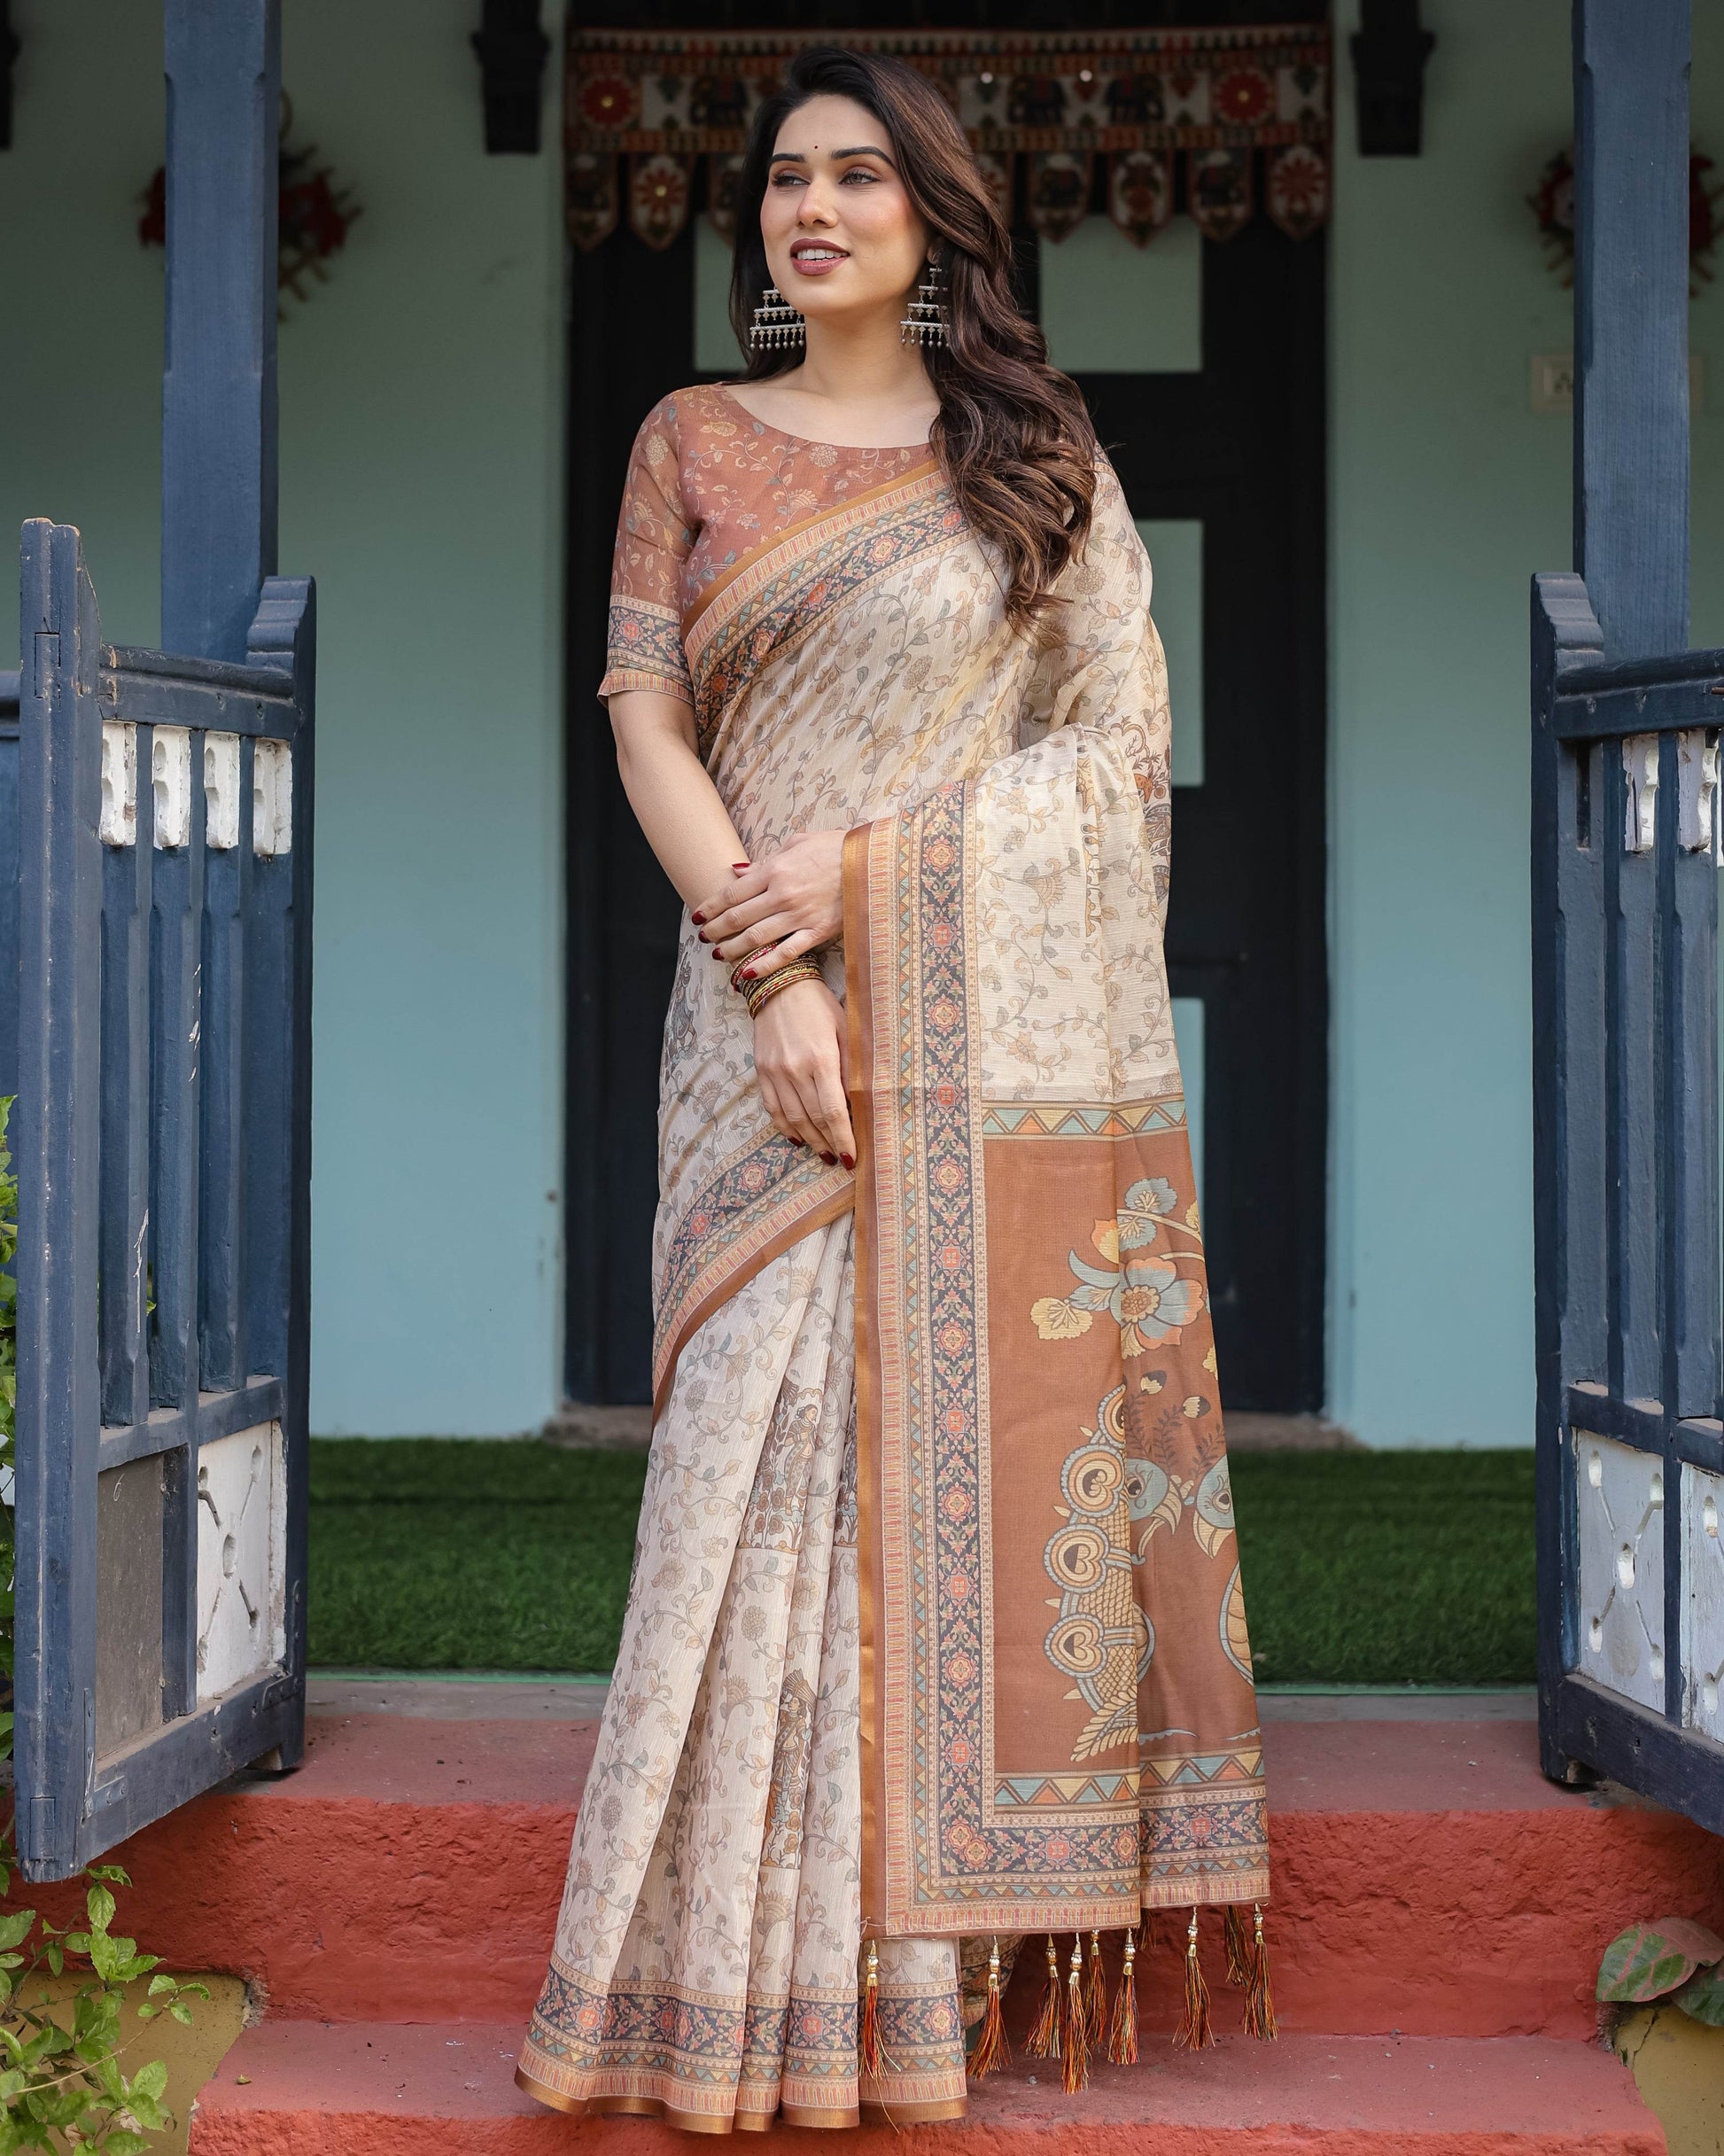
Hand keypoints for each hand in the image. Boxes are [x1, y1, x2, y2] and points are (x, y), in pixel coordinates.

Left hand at [693, 829, 844, 980]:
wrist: (872, 862)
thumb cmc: (835, 848)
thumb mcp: (797, 843)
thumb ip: (765, 860)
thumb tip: (738, 872)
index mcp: (774, 870)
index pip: (732, 893)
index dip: (710, 906)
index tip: (698, 915)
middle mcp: (781, 895)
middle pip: (738, 917)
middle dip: (716, 929)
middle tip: (703, 937)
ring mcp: (799, 916)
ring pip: (756, 937)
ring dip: (733, 948)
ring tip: (719, 954)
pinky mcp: (817, 932)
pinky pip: (786, 953)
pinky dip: (765, 965)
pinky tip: (748, 973)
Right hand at [750, 978, 854, 1167]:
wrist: (779, 984)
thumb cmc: (820, 1005)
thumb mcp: (845, 1029)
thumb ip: (851, 1065)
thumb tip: (861, 1101)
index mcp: (822, 1058)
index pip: (834, 1110)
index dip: (844, 1137)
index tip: (852, 1157)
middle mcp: (796, 1069)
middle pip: (814, 1118)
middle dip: (830, 1143)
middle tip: (841, 1160)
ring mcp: (775, 1071)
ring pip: (793, 1118)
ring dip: (810, 1140)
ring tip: (823, 1153)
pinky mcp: (761, 1070)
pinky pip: (773, 1107)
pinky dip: (785, 1127)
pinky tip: (797, 1138)